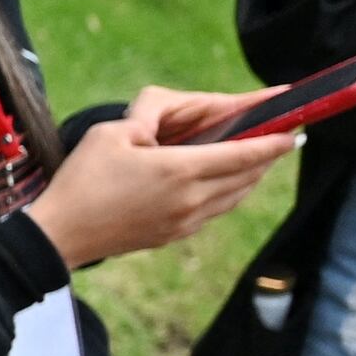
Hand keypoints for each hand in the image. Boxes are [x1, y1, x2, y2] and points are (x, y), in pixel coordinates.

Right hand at [19, 97, 294, 269]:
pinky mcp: (173, 235)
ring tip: (258, 160)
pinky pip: (215, 211)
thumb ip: (149, 120)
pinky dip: (230, 193)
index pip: (242, 154)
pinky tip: (225, 183)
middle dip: (267, 157)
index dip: (272, 143)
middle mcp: (191, 199)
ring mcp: (184, 222)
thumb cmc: (81, 179)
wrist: (60, 235)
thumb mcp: (111, 133)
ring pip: (235, 197)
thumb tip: (172, 120)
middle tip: (281, 140)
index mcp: (179, 170)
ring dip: (251, 177)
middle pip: (246, 177)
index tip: (295, 132)